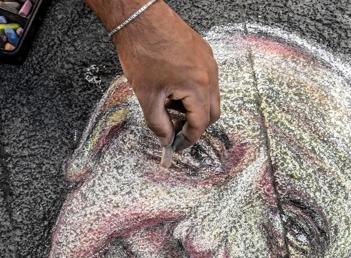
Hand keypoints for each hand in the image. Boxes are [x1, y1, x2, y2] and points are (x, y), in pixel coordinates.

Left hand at [87, 0, 219, 150]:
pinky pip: (205, 78)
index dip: (188, 139)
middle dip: (194, 124)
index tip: (178, 146)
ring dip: (193, 106)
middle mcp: (209, 74)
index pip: (201, 124)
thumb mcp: (147, 96)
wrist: (139, 19)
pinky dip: (192, 89)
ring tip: (168, 104)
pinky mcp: (202, 51)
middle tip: (175, 130)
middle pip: (211, 112)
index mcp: (198, 86)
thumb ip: (158, 124)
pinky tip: (172, 87)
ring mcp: (208, 60)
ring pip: (209, 95)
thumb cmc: (142, 50)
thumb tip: (166, 139)